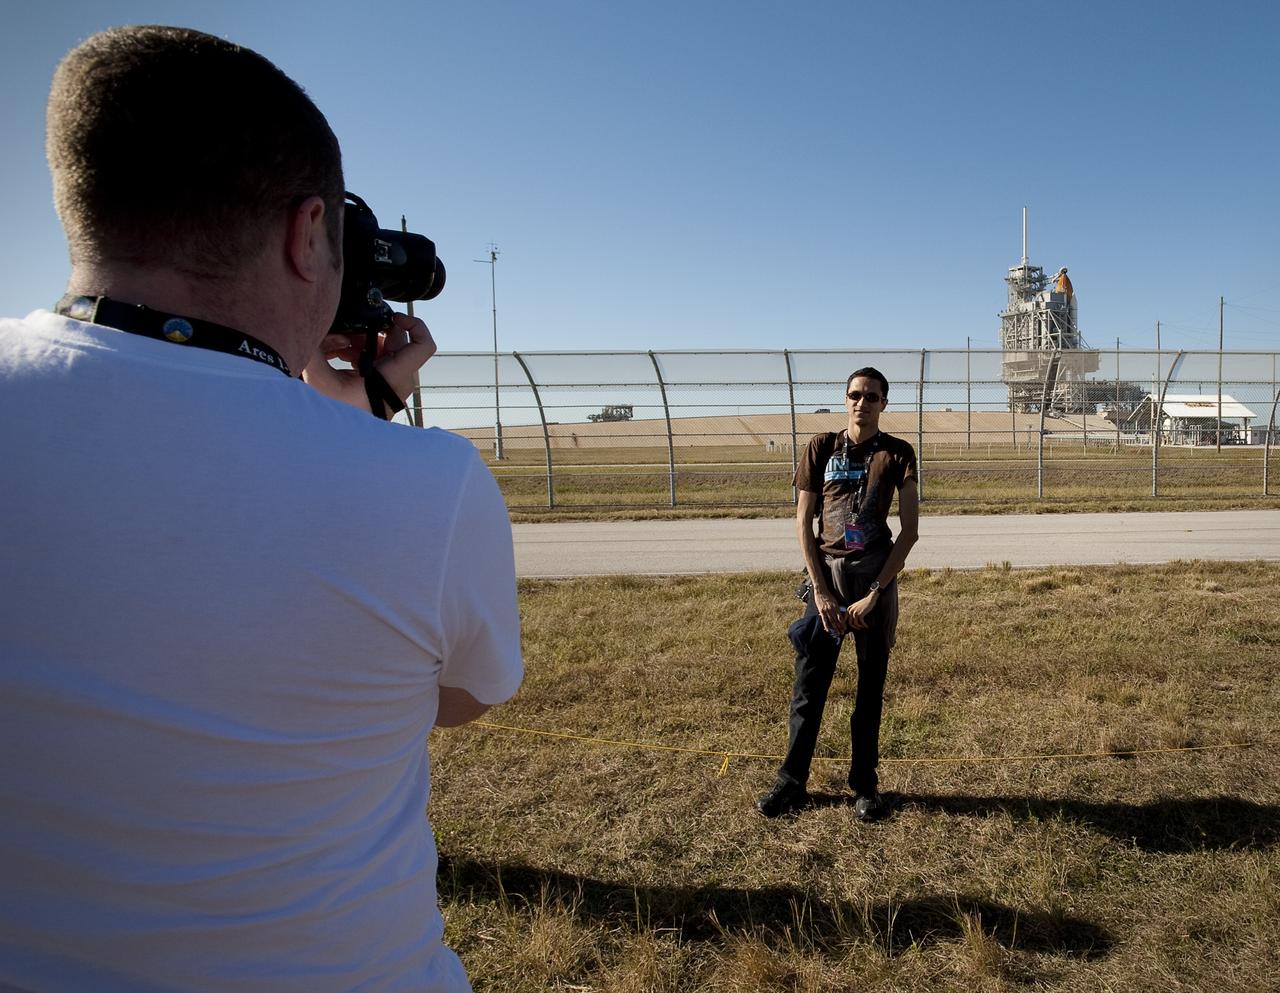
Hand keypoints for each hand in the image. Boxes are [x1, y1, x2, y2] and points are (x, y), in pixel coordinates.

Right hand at [302, 313, 436, 414]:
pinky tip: (335, 355)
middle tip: (343, 334)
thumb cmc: (337, 415)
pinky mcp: (382, 381)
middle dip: (367, 330)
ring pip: (382, 346)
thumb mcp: (322, 382)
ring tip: (333, 348)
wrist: (342, 440)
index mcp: (394, 375)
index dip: (414, 324)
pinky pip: (375, 357)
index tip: (391, 316)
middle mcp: (399, 376)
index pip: (423, 345)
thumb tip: (309, 326)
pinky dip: (357, 351)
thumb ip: (315, 352)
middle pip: (394, 338)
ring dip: (357, 341)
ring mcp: (392, 378)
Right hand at [814, 589, 844, 635]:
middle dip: (840, 627)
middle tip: (843, 632)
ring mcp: (827, 611)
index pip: (841, 617)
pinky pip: (824, 620)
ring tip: (838, 633)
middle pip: (837, 620)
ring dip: (835, 628)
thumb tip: (839, 614)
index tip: (845, 628)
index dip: (843, 623)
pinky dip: (826, 625)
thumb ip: (837, 608)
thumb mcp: (834, 601)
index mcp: (836, 607)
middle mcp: (832, 609)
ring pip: (832, 621)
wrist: (821, 591)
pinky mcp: (822, 611)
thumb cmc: (828, 595)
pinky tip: (828, 630)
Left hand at [844, 590, 877, 630]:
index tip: (851, 628)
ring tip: (863, 627)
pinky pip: (861, 622)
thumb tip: (852, 621)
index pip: (845, 619)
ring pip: (855, 624)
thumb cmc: (864, 604)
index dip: (847, 625)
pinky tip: (867, 626)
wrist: (870, 599)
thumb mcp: (855, 607)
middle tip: (859, 629)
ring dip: (860, 627)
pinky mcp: (860, 614)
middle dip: (855, 627)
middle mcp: (850, 611)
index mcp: (848, 609)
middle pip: (850, 623)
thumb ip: (852, 612)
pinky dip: (864, 625)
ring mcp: (855, 612)